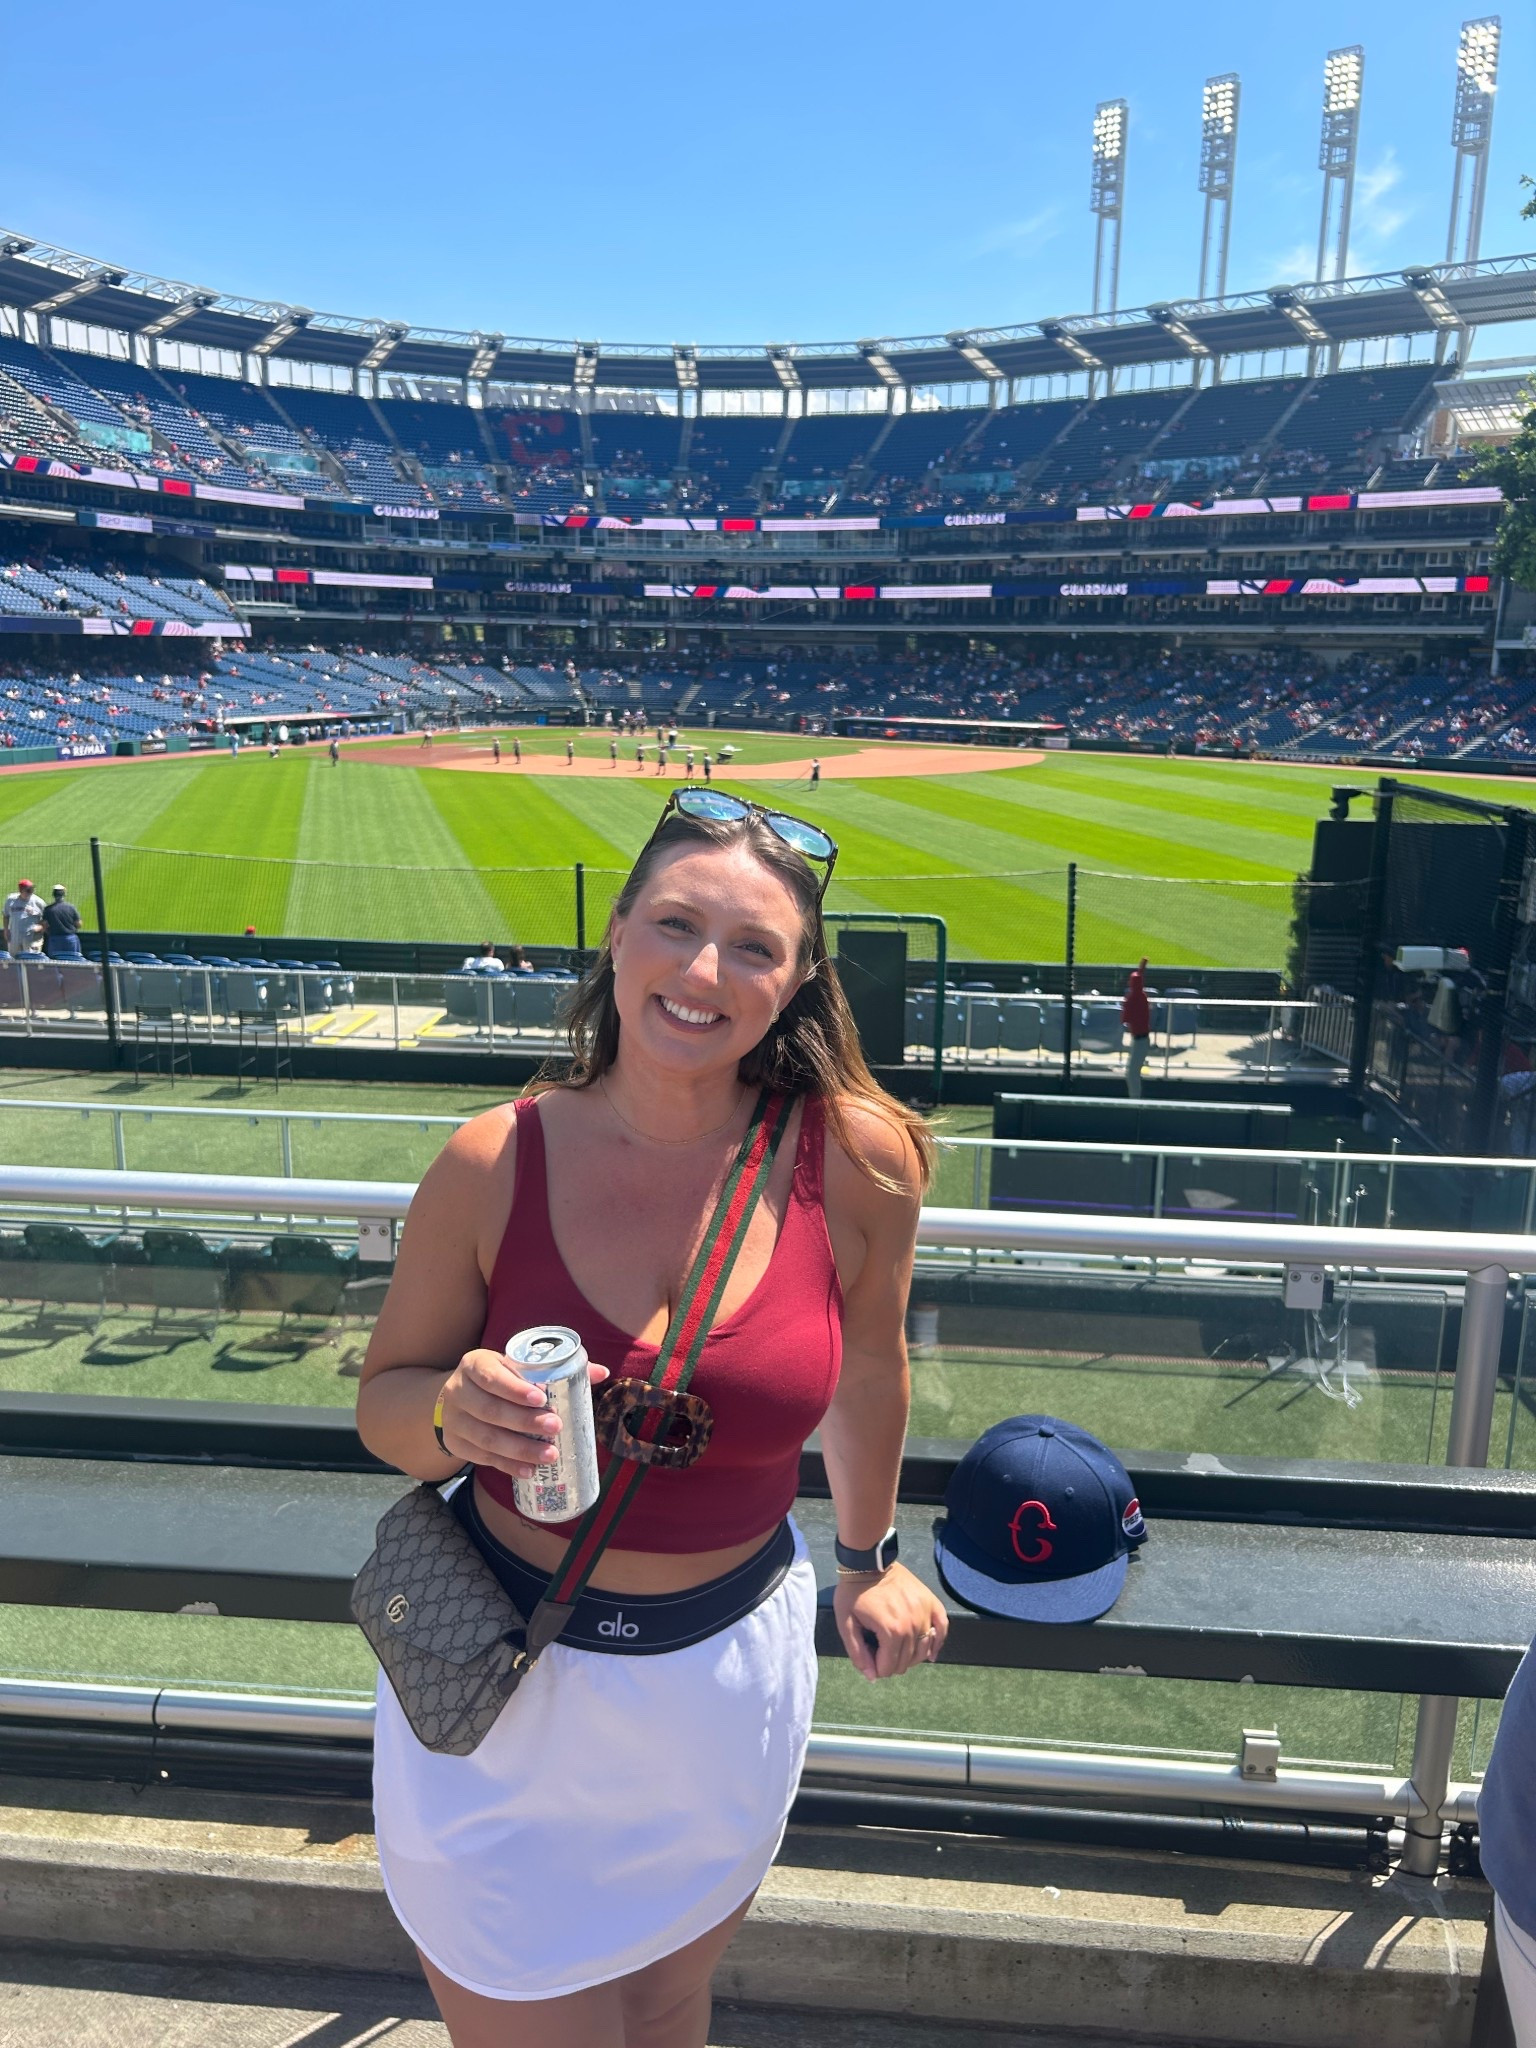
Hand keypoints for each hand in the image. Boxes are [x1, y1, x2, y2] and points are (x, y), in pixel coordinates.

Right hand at [437, 1347, 609, 1480]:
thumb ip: (556, 1368)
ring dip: (519, 1449)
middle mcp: (458, 1390)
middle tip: (556, 1427)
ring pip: (486, 1438)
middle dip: (524, 1422)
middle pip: (490, 1410)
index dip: (514, 1389)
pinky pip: (482, 1458)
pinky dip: (507, 1465)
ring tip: (550, 1455)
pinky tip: (529, 1470)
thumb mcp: (516, 1367)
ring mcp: (453, 1420)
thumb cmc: (499, 1378)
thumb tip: (601, 1372)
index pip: (491, 1376)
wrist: (459, 1396)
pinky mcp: (456, 1443)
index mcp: (475, 1364)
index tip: (542, 1399)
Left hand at [833, 1563, 947, 1680]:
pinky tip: (931, 1654)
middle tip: (880, 1652)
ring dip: (910, 1657)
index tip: (869, 1657)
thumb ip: (858, 1653)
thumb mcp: (846, 1623)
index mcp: (891, 1631)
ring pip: (923, 1649)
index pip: (889, 1667)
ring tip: (898, 1651)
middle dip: (891, 1663)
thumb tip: (872, 1677)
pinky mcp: (931, 1602)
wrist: (869, 1562)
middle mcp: (912, 1624)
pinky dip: (937, 1642)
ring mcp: (924, 1612)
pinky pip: (942, 1627)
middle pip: (906, 1661)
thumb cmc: (854, 1593)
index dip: (876, 1668)